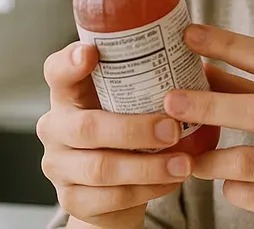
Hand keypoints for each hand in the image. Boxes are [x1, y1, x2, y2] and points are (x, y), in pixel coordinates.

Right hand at [37, 42, 192, 228]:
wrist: (113, 192)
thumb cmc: (128, 135)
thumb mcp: (130, 105)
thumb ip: (146, 85)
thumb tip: (197, 64)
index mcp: (68, 96)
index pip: (57, 72)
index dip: (69, 63)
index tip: (91, 53)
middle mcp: (56, 128)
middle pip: (86, 127)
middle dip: (134, 129)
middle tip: (172, 129)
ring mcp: (60, 166)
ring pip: (101, 168)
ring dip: (149, 167)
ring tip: (184, 164)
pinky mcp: (73, 200)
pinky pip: (112, 197)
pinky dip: (148, 190)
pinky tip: (171, 181)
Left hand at [164, 25, 253, 228]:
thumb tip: (203, 69)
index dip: (228, 44)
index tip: (189, 34)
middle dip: (207, 104)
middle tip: (169, 100)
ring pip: (248, 161)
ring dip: (207, 157)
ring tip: (183, 154)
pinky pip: (253, 196)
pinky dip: (230, 187)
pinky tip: (224, 182)